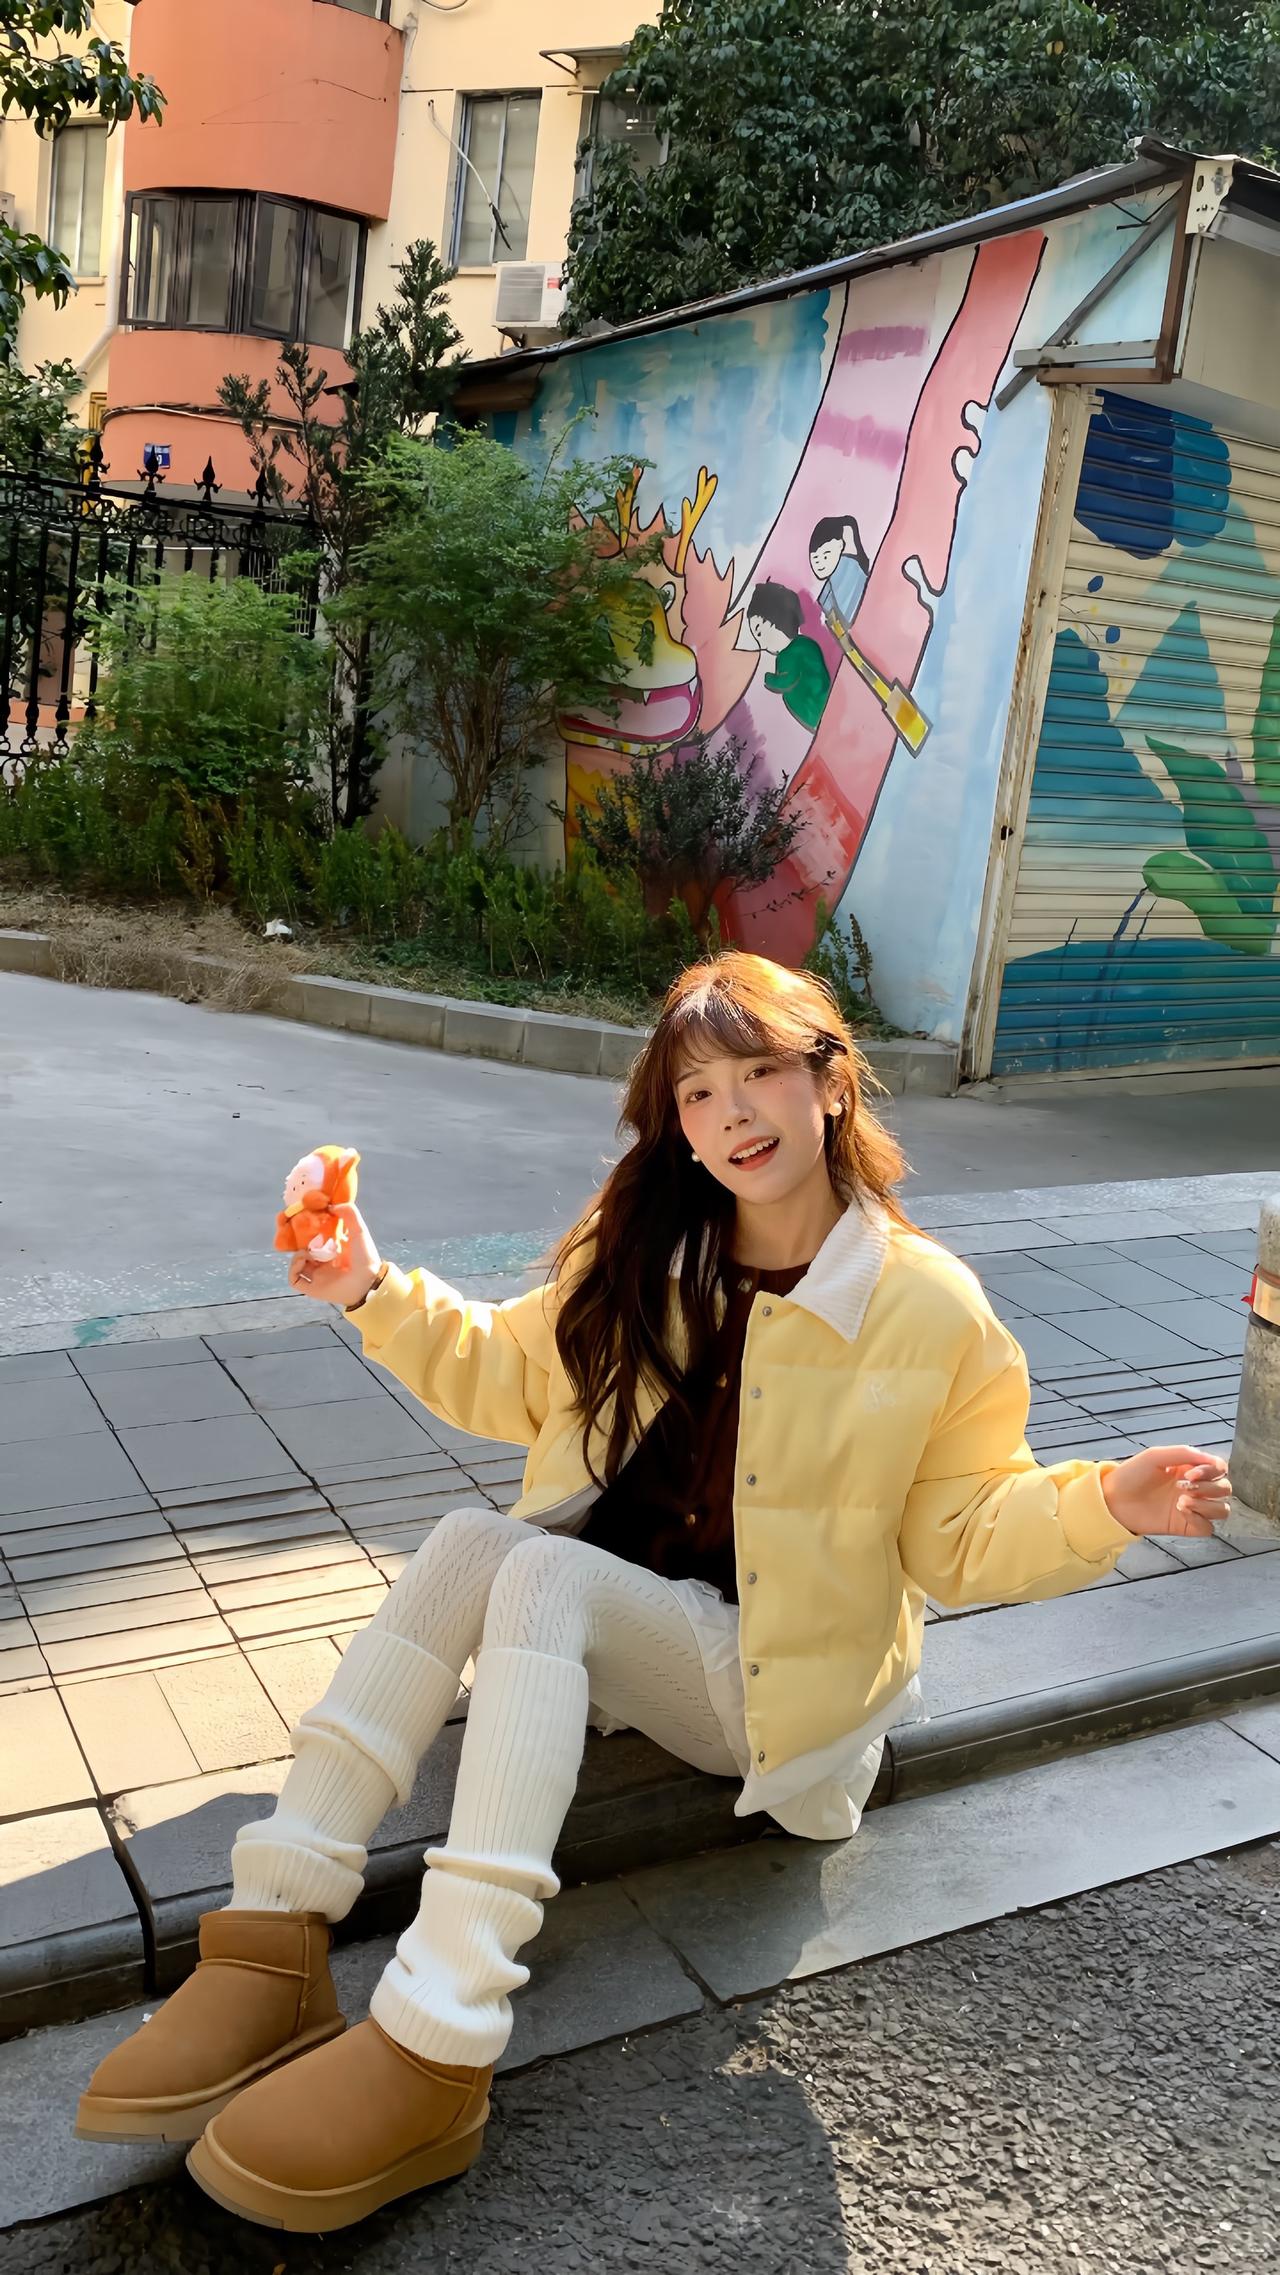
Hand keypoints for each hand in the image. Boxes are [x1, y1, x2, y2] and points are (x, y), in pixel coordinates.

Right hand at [286, 1203, 382, 1311]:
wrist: (368, 1281)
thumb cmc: (366, 1257)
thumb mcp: (359, 1230)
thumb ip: (349, 1213)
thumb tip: (331, 1206)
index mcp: (332, 1249)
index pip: (312, 1237)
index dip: (304, 1229)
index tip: (299, 1219)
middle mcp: (322, 1262)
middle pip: (300, 1248)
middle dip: (293, 1239)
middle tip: (290, 1232)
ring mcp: (316, 1275)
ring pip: (296, 1262)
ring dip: (298, 1253)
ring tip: (309, 1250)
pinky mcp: (311, 1287)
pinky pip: (294, 1278)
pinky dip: (295, 1266)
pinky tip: (306, 1259)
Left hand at [1101, 1446, 1231, 1536]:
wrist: (1112, 1500)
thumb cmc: (1131, 1475)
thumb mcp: (1156, 1456)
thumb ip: (1185, 1453)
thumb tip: (1213, 1461)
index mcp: (1190, 1469)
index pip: (1219, 1469)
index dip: (1212, 1471)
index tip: (1191, 1473)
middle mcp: (1196, 1488)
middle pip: (1225, 1489)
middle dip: (1209, 1487)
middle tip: (1184, 1487)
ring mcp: (1193, 1509)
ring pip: (1222, 1510)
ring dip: (1206, 1505)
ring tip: (1180, 1501)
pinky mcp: (1186, 1526)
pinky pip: (1208, 1528)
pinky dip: (1199, 1519)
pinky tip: (1181, 1512)